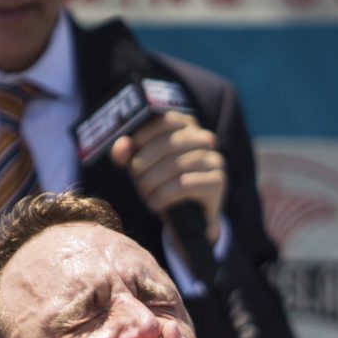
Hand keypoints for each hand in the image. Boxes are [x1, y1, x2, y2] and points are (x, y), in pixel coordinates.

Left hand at [110, 111, 226, 242]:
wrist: (187, 216)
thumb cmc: (162, 182)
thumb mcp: (141, 165)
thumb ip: (128, 153)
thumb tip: (120, 148)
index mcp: (186, 126)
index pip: (165, 120)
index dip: (143, 136)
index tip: (129, 155)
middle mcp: (204, 139)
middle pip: (169, 144)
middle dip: (146, 163)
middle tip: (136, 179)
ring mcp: (214, 159)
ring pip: (176, 165)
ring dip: (154, 182)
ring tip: (145, 194)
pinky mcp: (217, 181)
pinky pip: (186, 184)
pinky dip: (165, 195)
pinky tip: (156, 203)